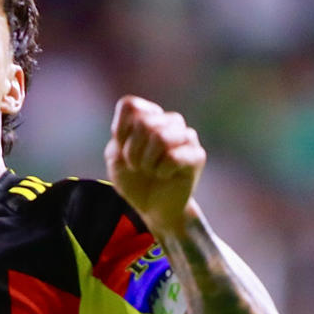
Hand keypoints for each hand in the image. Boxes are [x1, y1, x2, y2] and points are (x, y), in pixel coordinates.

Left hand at [104, 95, 204, 233]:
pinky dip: (161, 170)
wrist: (154, 208)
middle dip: (132, 151)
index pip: (130, 105)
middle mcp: (170, 121)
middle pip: (144, 123)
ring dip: (147, 161)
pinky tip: (164, 175)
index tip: (121, 149)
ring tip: (150, 170)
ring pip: (161, 137)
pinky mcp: (197, 155)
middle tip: (136, 166)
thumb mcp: (115, 159)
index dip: (120, 130)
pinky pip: (174, 157)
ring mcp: (186, 136)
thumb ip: (119, 139)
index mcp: (149, 116)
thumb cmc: (135, 181)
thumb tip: (139, 131)